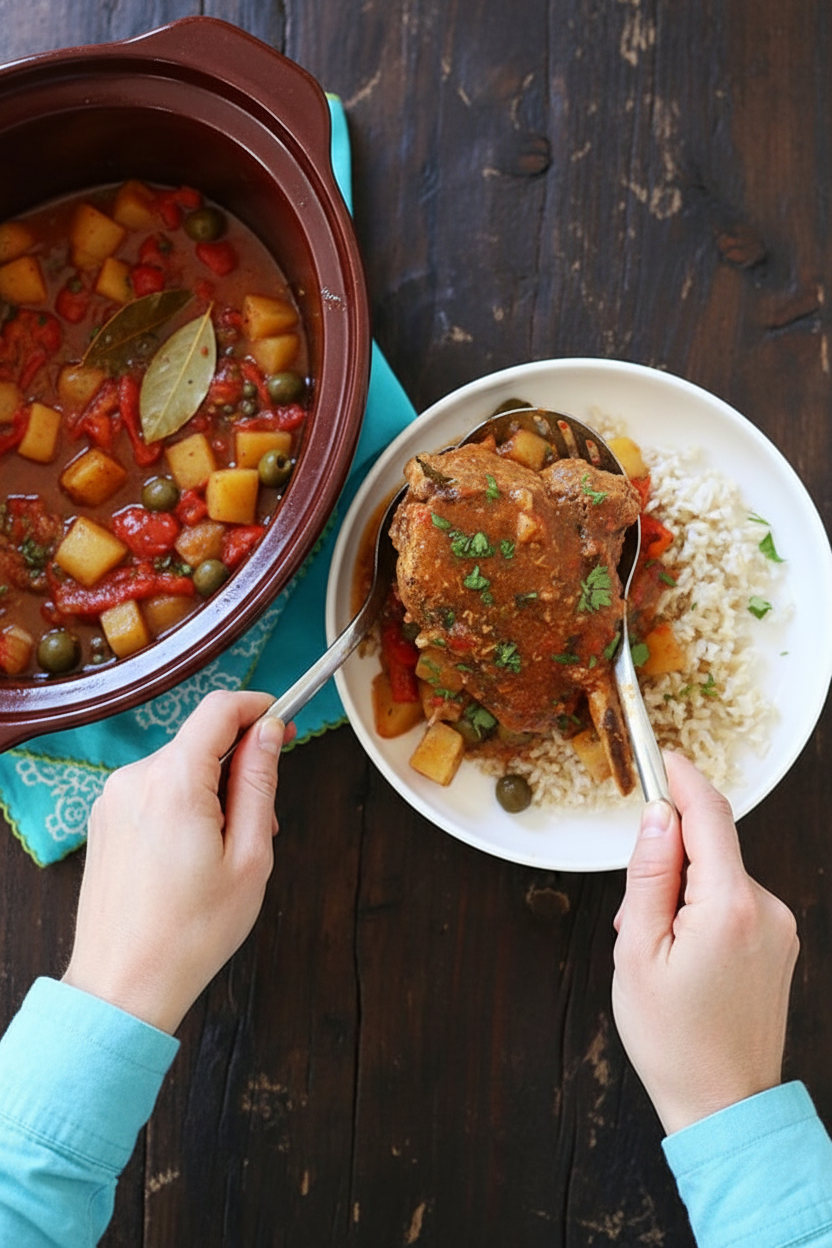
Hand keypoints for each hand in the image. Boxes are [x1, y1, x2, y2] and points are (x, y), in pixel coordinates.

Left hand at [62, 690, 291, 1034]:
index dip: (257, 708)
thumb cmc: (191, 933)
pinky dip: (183, 806)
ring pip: (179, 768)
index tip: (282, 722)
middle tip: (262, 820)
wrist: (124, 985)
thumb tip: (268, 733)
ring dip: (211, 791)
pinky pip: (155, 791)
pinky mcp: (104, 820)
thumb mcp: (249, 855)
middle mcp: (136, 780)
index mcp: (175, 783)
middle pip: (200, 741)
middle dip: (239, 766)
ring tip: (227, 852)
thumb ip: (259, 783)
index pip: (219, 710)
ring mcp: (113, 799)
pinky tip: (194, 856)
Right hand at [611, 751, 798, 1134]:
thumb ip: (649, 875)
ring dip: (681, 891)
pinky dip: (702, 910)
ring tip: (657, 950)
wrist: (723, 1107)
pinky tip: (682, 956)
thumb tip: (657, 815)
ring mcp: (779, 927)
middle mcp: (766, 909)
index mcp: (730, 907)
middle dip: (666, 859)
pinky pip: (733, 901)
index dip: (683, 778)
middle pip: (710, 846)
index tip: (660, 755)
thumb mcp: (637, 951)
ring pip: (719, 875)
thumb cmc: (673, 1039)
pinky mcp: (779, 943)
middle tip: (634, 914)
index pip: (710, 815)